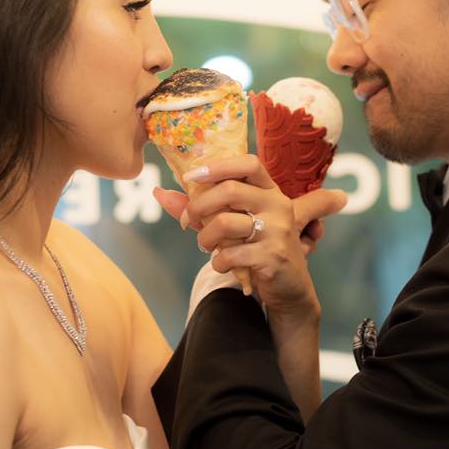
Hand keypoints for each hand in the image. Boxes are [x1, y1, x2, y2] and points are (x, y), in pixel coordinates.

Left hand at [153, 155, 346, 320]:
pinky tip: (221, 264)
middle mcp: (278, 205)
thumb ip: (200, 207)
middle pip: (230, 190)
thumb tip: (159, 193)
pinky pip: (231, 254)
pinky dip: (217, 262)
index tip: (190, 177)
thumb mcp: (235, 222)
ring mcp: (278, 231)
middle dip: (198, 205)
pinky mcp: (272, 256)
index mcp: (270, 191)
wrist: (289, 285)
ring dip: (204, 237)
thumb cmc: (257, 247)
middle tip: (188, 220)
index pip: (248, 163)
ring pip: (225, 222)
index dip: (217, 166)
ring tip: (205, 245)